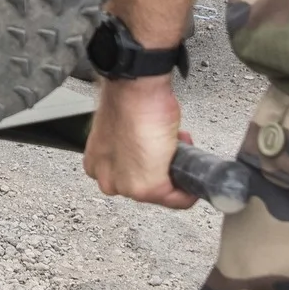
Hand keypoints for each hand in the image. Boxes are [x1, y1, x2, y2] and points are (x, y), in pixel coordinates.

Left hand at [85, 76, 195, 207]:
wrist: (135, 89)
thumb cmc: (130, 99)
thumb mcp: (126, 128)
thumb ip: (132, 145)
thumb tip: (149, 149)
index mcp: (98, 163)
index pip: (131, 177)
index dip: (153, 162)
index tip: (161, 150)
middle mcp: (107, 178)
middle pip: (147, 186)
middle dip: (165, 168)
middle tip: (171, 147)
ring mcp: (126, 186)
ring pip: (162, 193)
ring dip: (177, 172)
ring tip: (176, 146)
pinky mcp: (148, 188)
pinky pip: (179, 200)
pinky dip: (190, 189)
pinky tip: (188, 163)